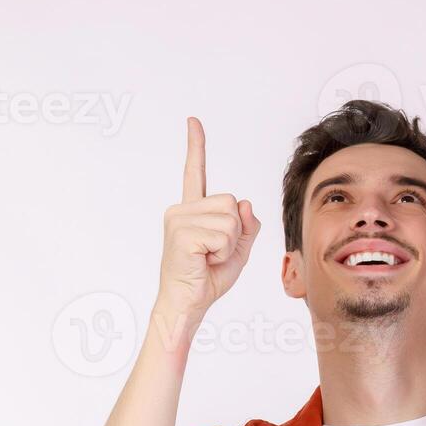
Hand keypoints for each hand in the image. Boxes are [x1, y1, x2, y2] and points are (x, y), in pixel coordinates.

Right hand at [158, 117, 260, 318]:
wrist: (187, 305)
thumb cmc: (207, 279)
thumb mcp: (238, 250)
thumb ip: (246, 226)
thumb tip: (245, 203)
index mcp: (192, 210)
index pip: (196, 172)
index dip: (196, 146)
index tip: (193, 121)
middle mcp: (181, 209)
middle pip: (231, 202)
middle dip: (234, 232)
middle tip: (213, 253)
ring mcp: (179, 219)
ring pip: (230, 219)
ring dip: (229, 245)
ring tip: (208, 258)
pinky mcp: (182, 233)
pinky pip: (224, 235)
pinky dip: (222, 253)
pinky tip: (204, 261)